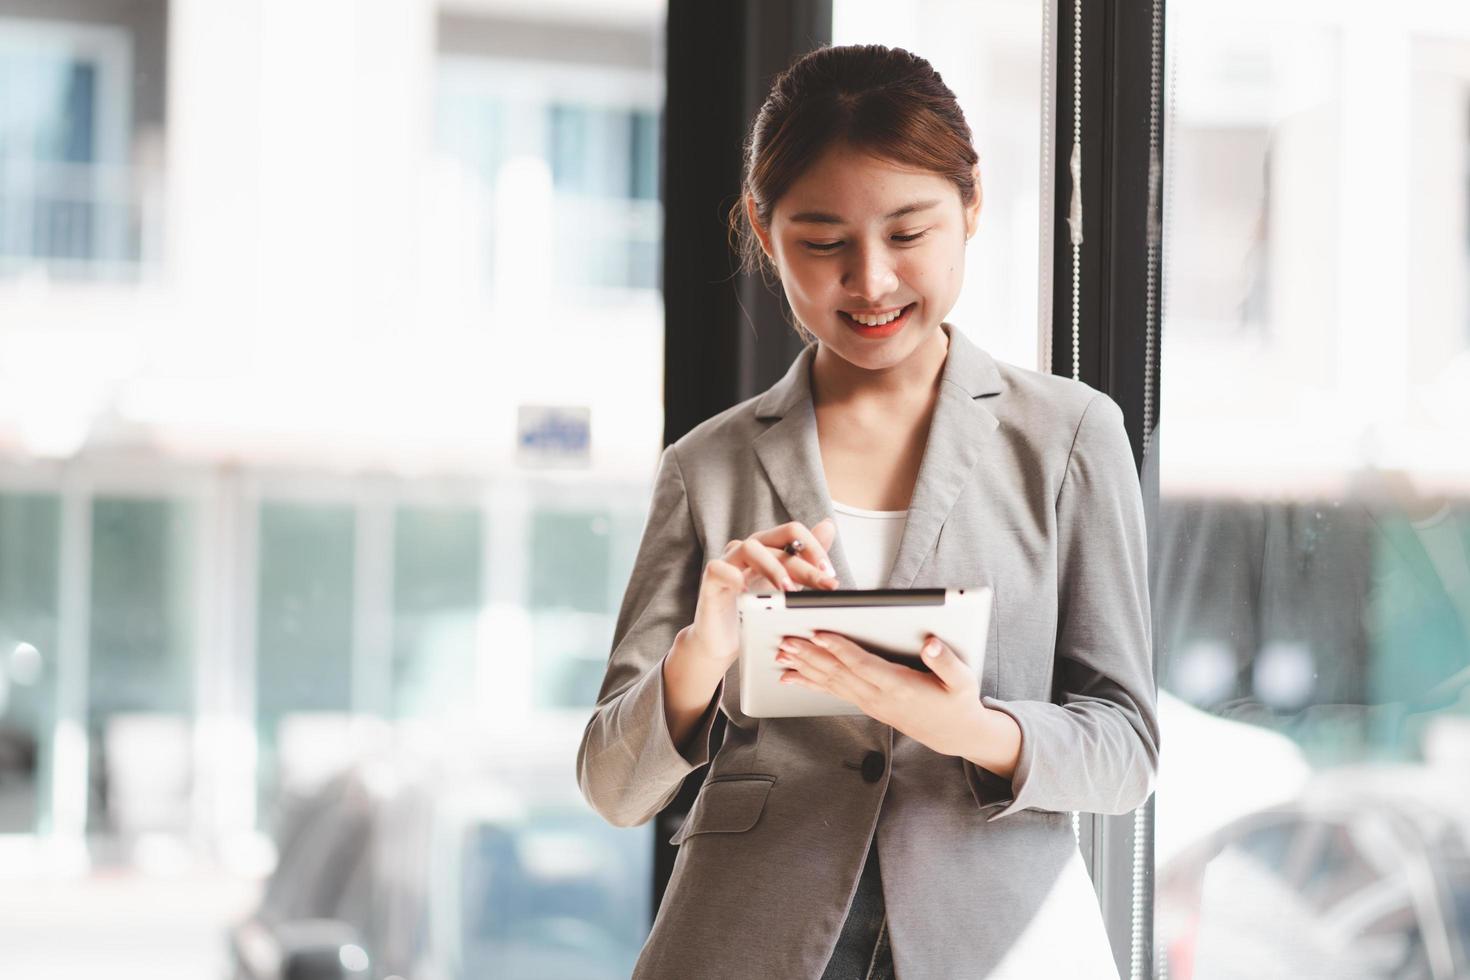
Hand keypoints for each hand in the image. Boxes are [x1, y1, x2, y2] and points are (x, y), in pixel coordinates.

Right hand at [683, 519, 839, 672]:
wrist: (722, 640)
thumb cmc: (753, 611)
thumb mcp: (787, 585)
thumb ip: (805, 558)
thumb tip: (828, 525)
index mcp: (767, 548)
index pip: (792, 532)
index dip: (814, 548)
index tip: (831, 574)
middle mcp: (747, 550)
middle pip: (777, 543)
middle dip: (805, 565)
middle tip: (825, 585)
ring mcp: (728, 562)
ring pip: (750, 548)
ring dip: (774, 568)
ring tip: (789, 590)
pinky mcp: (711, 580)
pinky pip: (719, 568)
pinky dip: (734, 576)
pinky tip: (748, 592)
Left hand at [775, 632, 990, 759]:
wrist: (955, 735)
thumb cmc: (958, 703)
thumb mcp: (963, 681)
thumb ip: (946, 662)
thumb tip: (931, 643)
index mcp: (900, 686)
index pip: (863, 664)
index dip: (840, 648)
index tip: (818, 632)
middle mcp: (879, 696)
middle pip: (838, 673)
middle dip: (810, 655)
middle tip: (786, 641)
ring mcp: (870, 702)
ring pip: (831, 682)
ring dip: (804, 668)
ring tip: (781, 654)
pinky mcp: (867, 704)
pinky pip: (833, 692)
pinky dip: (810, 683)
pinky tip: (791, 677)